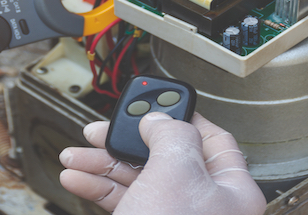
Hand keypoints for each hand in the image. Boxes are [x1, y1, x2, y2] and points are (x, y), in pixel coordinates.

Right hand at [59, 112, 265, 214]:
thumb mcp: (176, 175)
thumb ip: (169, 136)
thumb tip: (159, 119)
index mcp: (231, 190)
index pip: (213, 139)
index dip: (182, 116)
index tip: (155, 103)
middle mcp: (204, 206)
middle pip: (165, 156)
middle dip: (128, 141)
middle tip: (101, 129)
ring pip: (138, 179)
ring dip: (103, 164)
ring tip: (76, 155)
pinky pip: (124, 202)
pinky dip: (98, 188)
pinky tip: (78, 178)